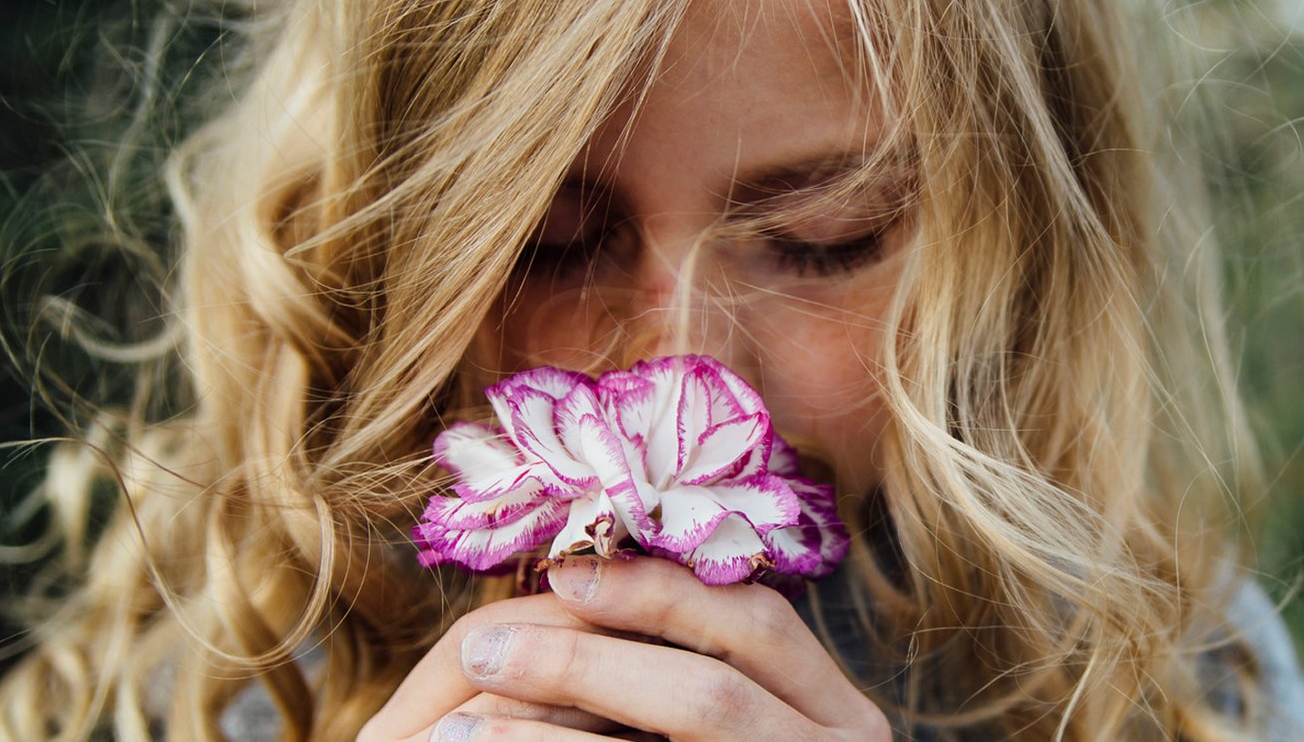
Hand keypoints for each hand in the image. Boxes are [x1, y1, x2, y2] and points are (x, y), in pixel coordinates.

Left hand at [356, 556, 889, 740]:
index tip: (562, 576)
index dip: (659, 593)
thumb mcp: (756, 730)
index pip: (760, 625)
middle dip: (585, 663)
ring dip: (552, 734)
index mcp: (846, 720)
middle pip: (709, 691)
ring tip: (458, 731)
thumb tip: (588, 586)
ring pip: (685, 732)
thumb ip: (710, 672)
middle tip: (481, 647)